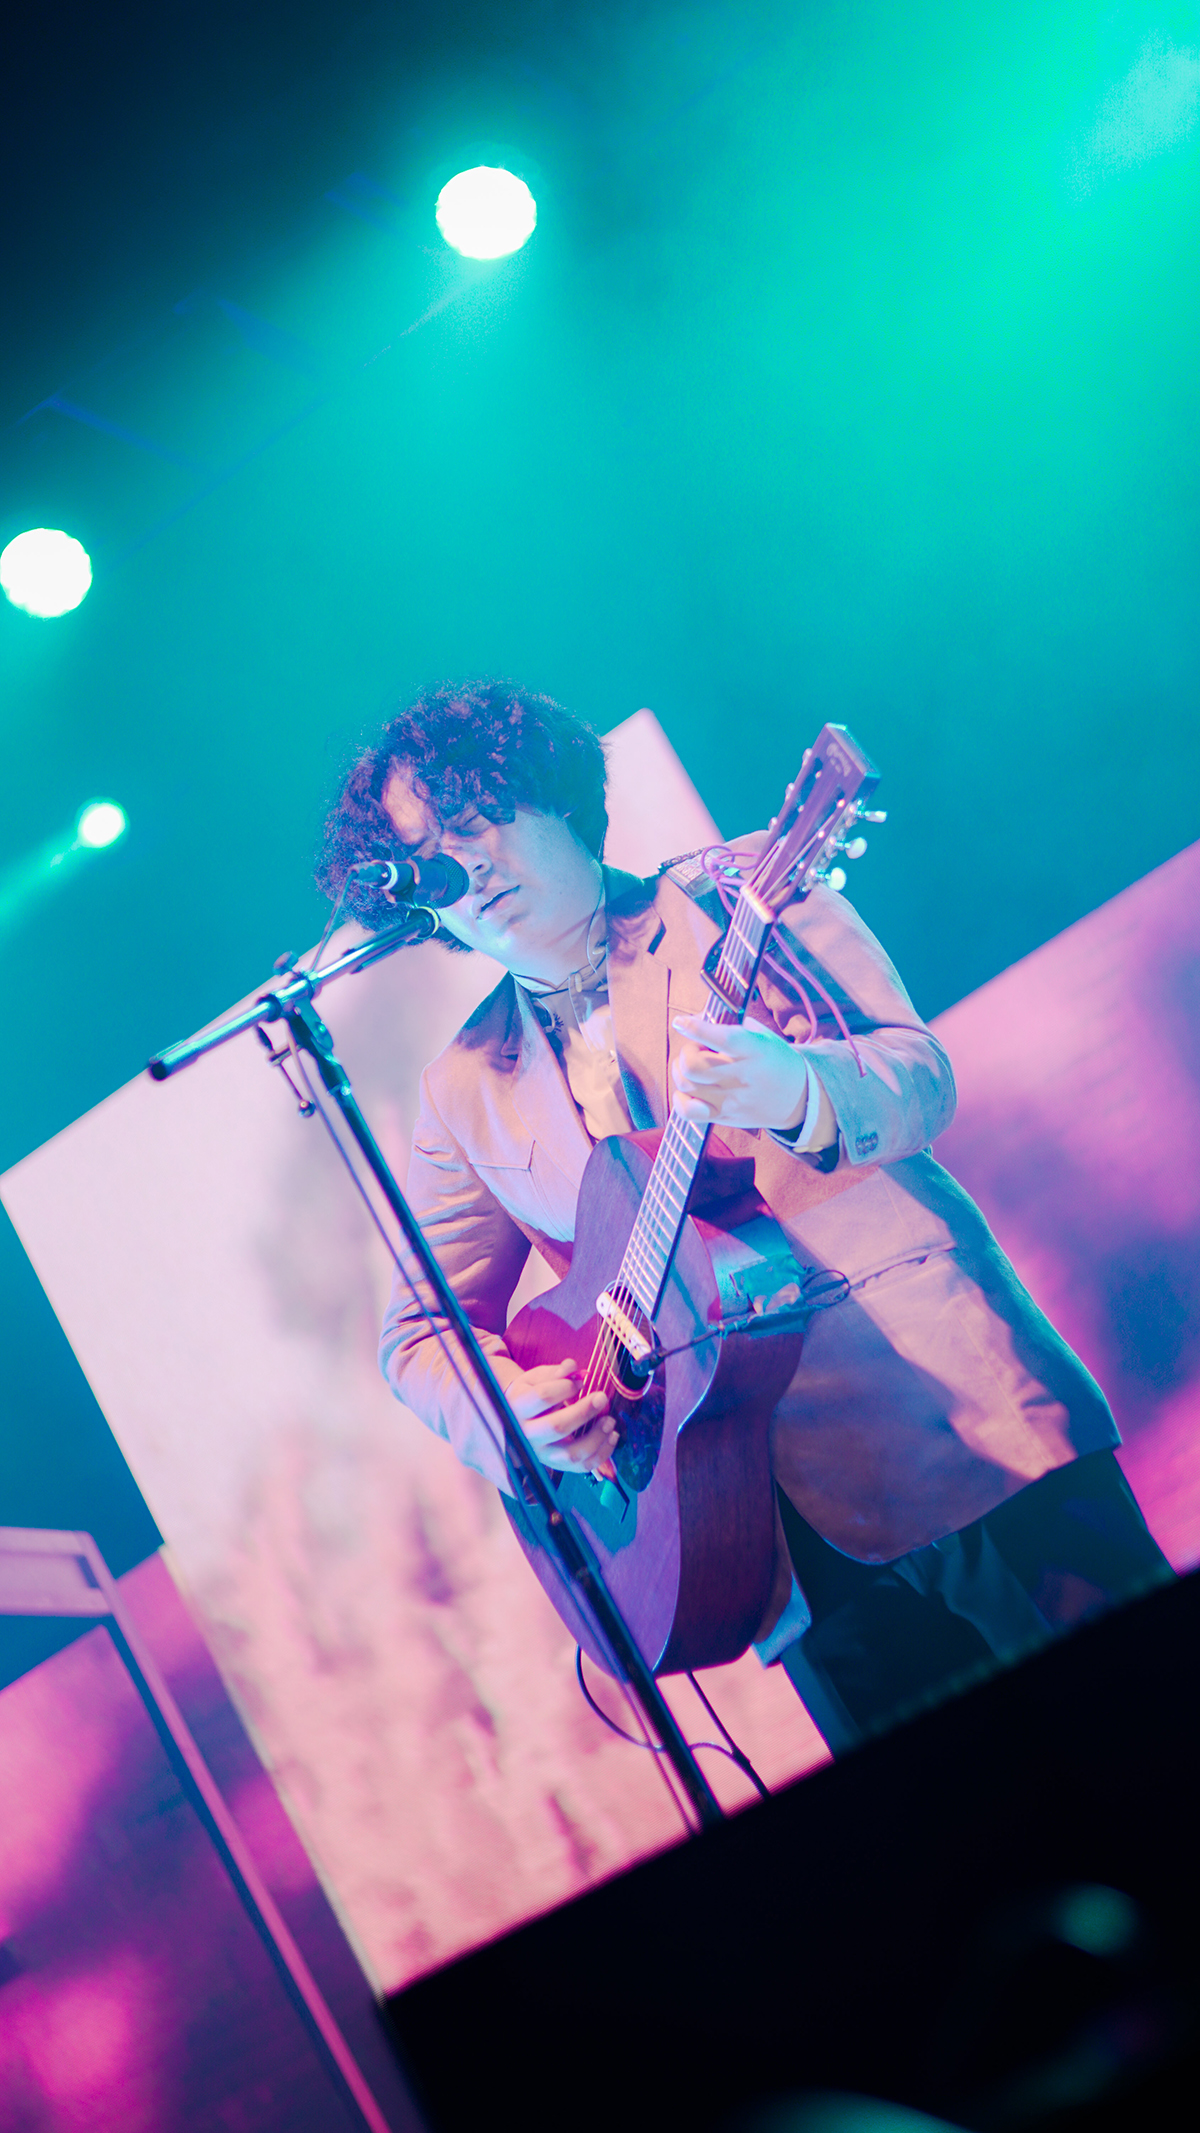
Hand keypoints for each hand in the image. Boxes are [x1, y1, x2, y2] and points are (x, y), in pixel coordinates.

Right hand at [507, 1359, 617, 1477]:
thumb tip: (573, 1368)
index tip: (580, 1381)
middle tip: (602, 1397)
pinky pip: (582, 1467)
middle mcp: (526, 1435)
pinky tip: (612, 1436)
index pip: (543, 1397)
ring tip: (610, 1420)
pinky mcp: (556, 1465)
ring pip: (571, 1453)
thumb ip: (555, 1372)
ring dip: (596, 1437)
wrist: (515, 1419)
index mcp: (518, 1407)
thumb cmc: (530, 1394)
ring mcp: (541, 1454)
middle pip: (557, 1427)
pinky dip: (602, 1454)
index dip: (566, 1386)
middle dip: (584, 1411)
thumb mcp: (535, 1378)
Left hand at [671, 1013, 812, 1131]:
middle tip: (698, 1049)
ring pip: (687, 1086)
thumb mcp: (764, 1037)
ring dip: (681, 1070)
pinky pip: (688, 1112)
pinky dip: (680, 1100)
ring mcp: (733, 1100)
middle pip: (694, 1067)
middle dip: (687, 1052)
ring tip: (696, 1066)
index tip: (680, 1022)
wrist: (800, 1098)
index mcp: (757, 1051)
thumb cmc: (775, 1060)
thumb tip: (695, 1020)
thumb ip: (732, 1026)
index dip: (698, 1030)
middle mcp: (744, 1077)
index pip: (725, 1040)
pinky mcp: (725, 1116)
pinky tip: (689, 1089)